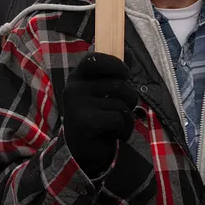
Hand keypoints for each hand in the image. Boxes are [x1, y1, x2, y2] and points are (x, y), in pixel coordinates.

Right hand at [61, 52, 136, 176]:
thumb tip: (129, 52)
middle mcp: (74, 88)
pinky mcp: (85, 122)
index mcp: (77, 77)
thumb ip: (113, 72)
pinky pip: (118, 118)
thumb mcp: (101, 92)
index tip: (125, 73)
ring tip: (119, 125)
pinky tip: (116, 135)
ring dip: (127, 117)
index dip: (115, 63)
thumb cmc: (96, 117)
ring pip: (120, 103)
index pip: (95, 59)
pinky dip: (124, 129)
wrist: (81, 152)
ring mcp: (78, 105)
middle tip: (125, 109)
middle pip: (118, 84)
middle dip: (130, 98)